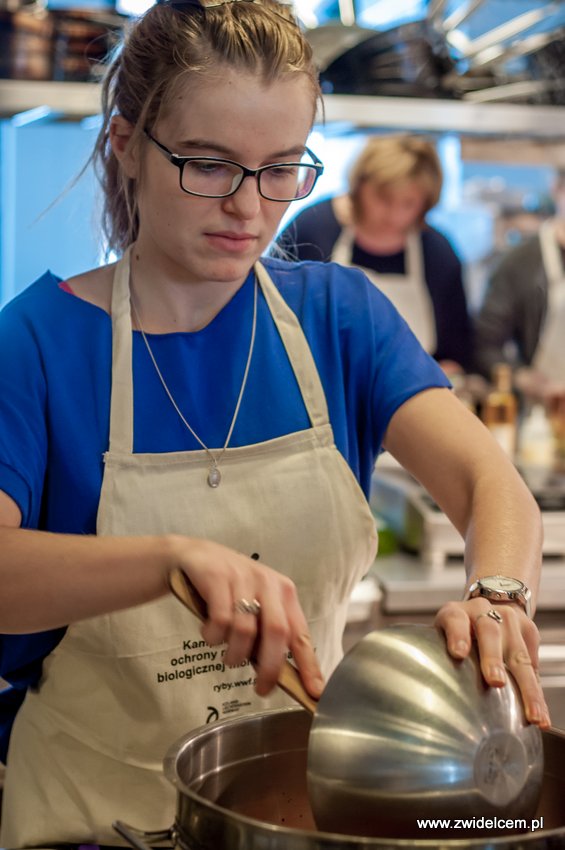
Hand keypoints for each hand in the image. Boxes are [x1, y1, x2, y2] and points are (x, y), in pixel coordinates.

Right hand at [167, 535, 324, 698]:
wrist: (188, 556)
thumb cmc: (225, 588)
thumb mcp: (253, 604)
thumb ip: (266, 632)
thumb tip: (279, 674)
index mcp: (283, 591)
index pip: (300, 633)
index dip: (309, 664)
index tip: (314, 691)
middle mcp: (267, 582)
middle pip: (277, 632)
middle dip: (270, 667)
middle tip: (261, 688)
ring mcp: (242, 578)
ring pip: (245, 630)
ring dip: (235, 654)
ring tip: (228, 656)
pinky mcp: (217, 578)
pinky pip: (220, 621)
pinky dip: (214, 636)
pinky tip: (210, 633)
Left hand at [434, 599, 550, 728]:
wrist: (485, 610)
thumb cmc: (457, 635)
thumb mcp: (441, 639)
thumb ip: (441, 658)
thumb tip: (438, 697)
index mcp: (455, 613)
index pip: (455, 620)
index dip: (457, 635)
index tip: (458, 653)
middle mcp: (482, 611)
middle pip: (489, 632)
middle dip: (493, 658)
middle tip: (495, 682)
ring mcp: (508, 618)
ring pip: (518, 652)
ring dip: (526, 686)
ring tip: (531, 713)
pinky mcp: (528, 629)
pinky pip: (534, 664)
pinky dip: (537, 691)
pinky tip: (540, 713)